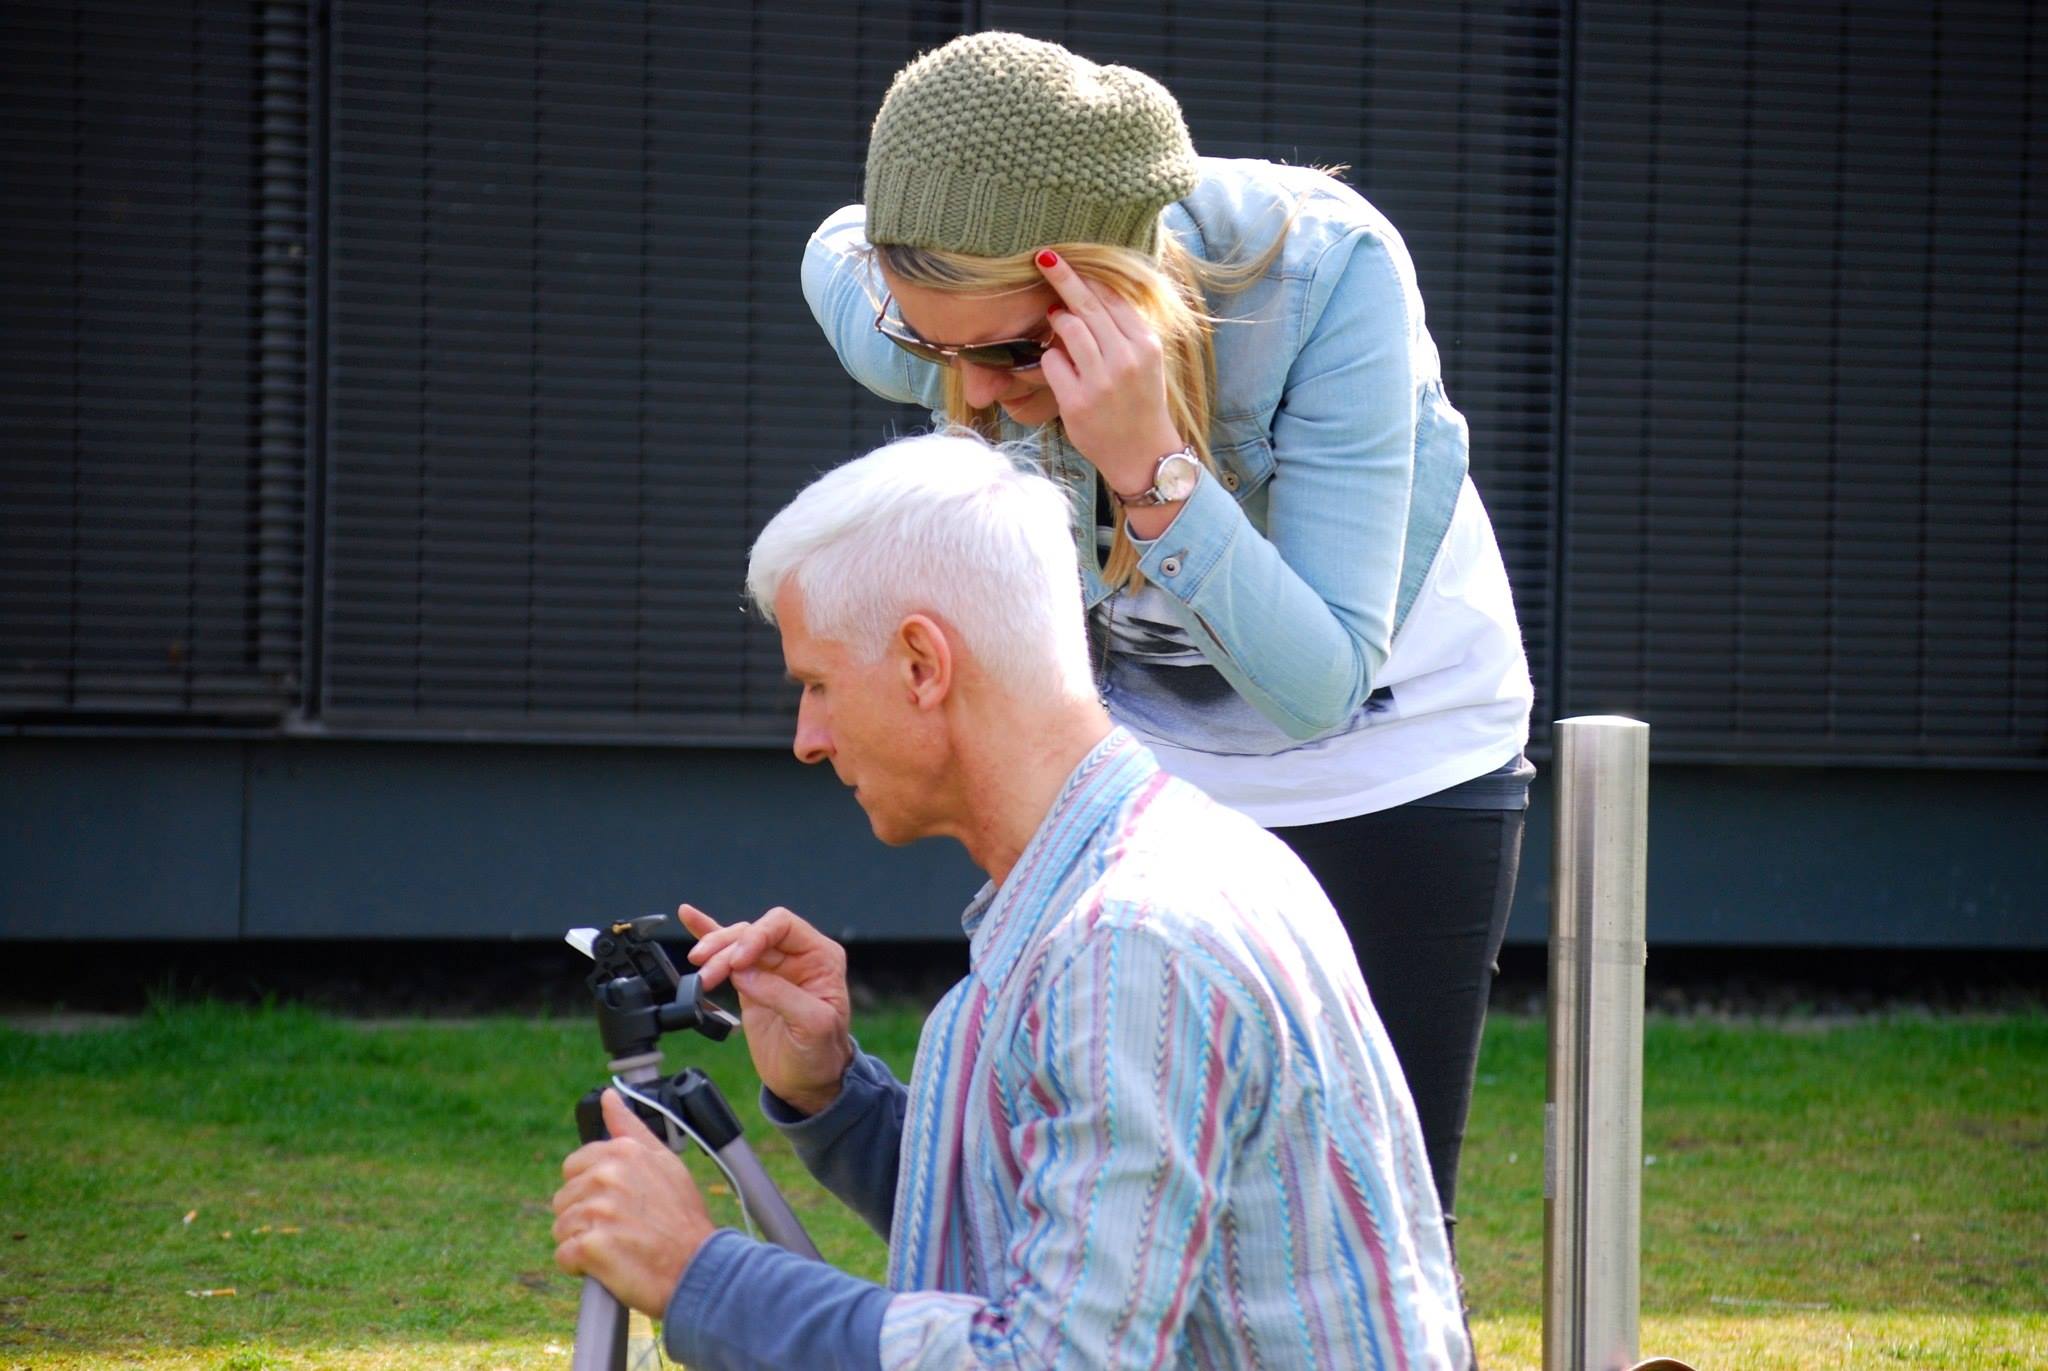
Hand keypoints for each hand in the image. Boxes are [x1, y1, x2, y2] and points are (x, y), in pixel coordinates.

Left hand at [552, 1089, 713, 1315]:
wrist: (699, 1268)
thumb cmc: (683, 1219)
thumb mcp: (665, 1162)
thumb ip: (631, 1128)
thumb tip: (609, 1098)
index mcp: (623, 1152)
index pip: (575, 1167)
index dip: (591, 1190)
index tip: (617, 1204)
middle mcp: (608, 1175)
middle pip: (565, 1198)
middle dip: (584, 1217)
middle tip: (621, 1229)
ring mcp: (598, 1210)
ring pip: (562, 1227)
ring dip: (582, 1242)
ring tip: (617, 1247)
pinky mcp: (590, 1246)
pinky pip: (564, 1255)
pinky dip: (580, 1266)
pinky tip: (608, 1264)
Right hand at [679, 903, 854, 1114]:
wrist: (808, 1081)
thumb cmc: (822, 1053)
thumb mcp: (813, 1025)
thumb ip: (781, 994)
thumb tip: (743, 973)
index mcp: (820, 956)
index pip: (782, 925)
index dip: (756, 937)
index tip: (736, 962)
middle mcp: (796, 955)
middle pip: (753, 931)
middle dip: (727, 948)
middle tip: (708, 972)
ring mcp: (771, 966)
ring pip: (736, 942)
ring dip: (713, 951)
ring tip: (699, 970)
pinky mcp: (750, 981)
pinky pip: (727, 952)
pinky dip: (707, 933)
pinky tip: (689, 917)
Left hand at [1034, 249, 1186, 504]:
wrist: (1143, 454)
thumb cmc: (1140, 402)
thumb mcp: (1145, 361)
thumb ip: (1123, 330)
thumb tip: (1090, 293)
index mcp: (1146, 344)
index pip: (1111, 298)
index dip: (1087, 277)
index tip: (1066, 259)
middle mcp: (1126, 358)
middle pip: (1087, 305)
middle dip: (1063, 277)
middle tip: (1043, 257)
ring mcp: (1102, 381)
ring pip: (1067, 329)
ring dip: (1057, 322)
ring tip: (1057, 322)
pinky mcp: (1078, 402)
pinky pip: (1051, 363)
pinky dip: (1050, 360)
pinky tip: (1058, 366)